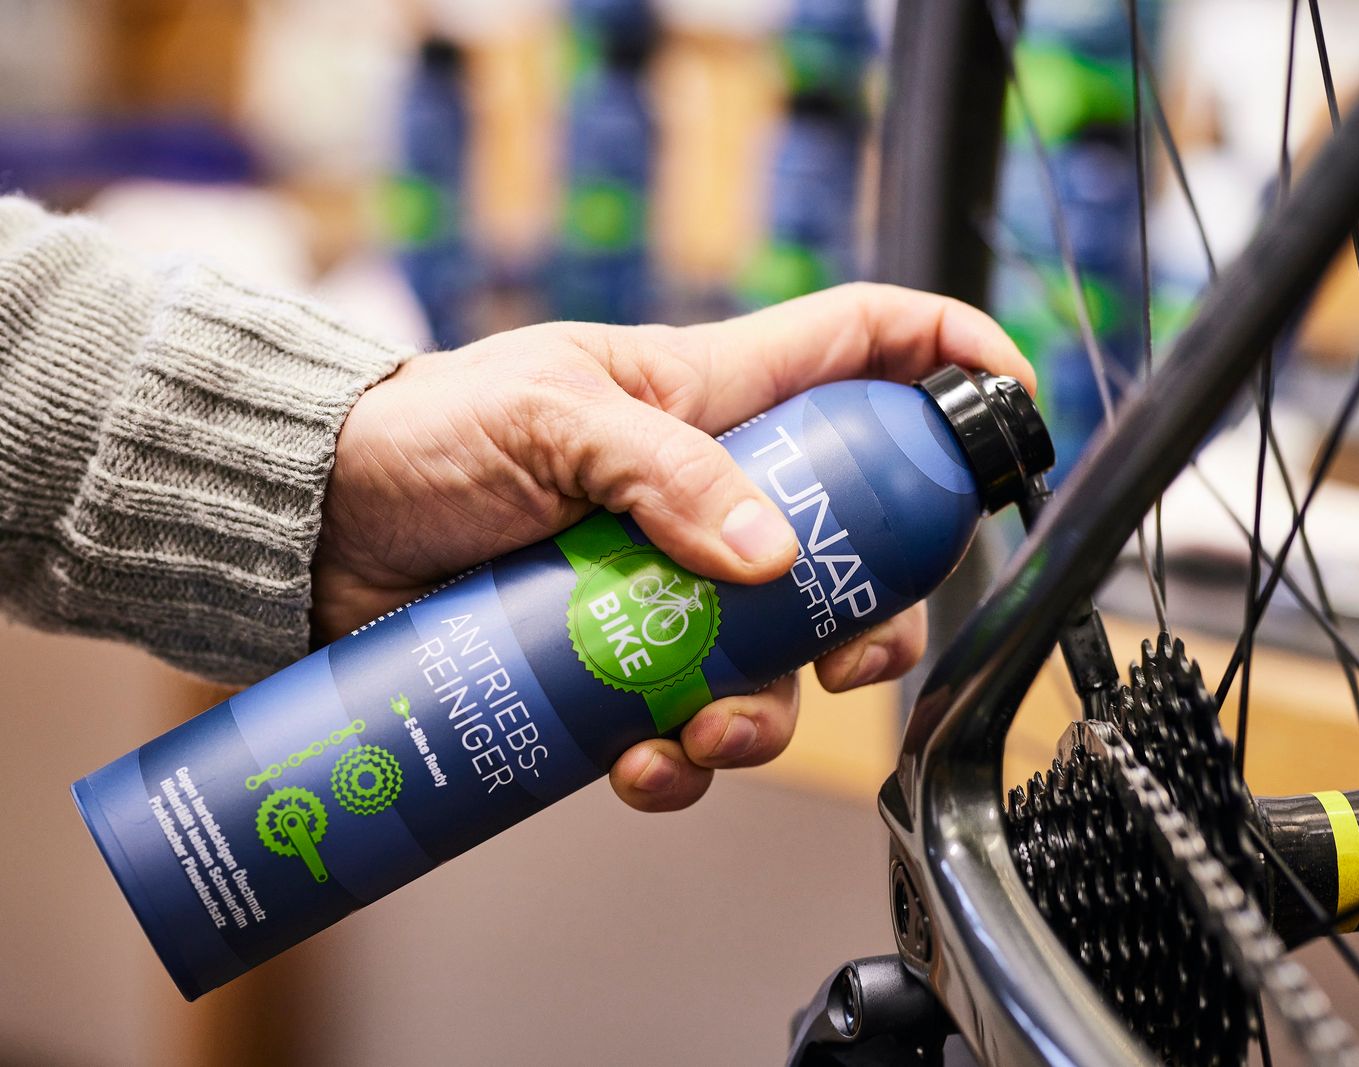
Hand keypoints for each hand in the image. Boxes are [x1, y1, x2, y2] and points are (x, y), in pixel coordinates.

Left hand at [313, 283, 1033, 811]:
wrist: (318, 527)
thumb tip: (774, 556)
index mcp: (713, 397)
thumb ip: (664, 471)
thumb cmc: (423, 434)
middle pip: (858, 543)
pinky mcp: (618, 659)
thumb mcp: (550, 417)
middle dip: (878, 610)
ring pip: (779, 660)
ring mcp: (671, 584)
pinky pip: (688, 722)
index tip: (1009, 400)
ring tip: (700, 730)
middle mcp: (713, 494)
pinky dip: (682, 759)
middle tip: (848, 658)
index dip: (949, 355)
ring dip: (766, 715)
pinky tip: (644, 762)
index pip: (864, 344)